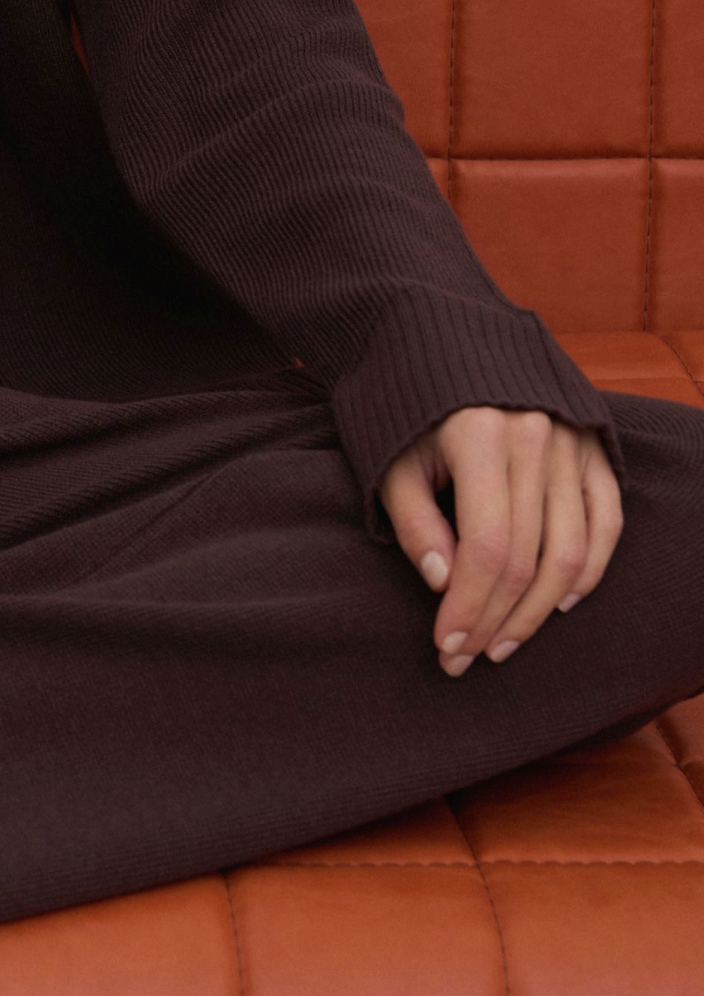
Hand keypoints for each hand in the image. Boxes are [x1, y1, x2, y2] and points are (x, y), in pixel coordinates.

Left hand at [378, 407, 622, 676]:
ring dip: (538, 610)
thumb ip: (414, 523)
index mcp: (483, 436)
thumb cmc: (404, 408)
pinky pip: (605, 522)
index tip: (445, 647)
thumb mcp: (391, 460)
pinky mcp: (593, 447)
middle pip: (528, 558)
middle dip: (495, 619)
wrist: (441, 338)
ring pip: (570, 550)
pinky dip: (588, 569)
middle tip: (466, 657)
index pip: (487, 549)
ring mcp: (572, 443)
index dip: (467, 607)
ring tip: (503, 643)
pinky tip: (560, 603)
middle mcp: (538, 437)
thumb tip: (444, 584)